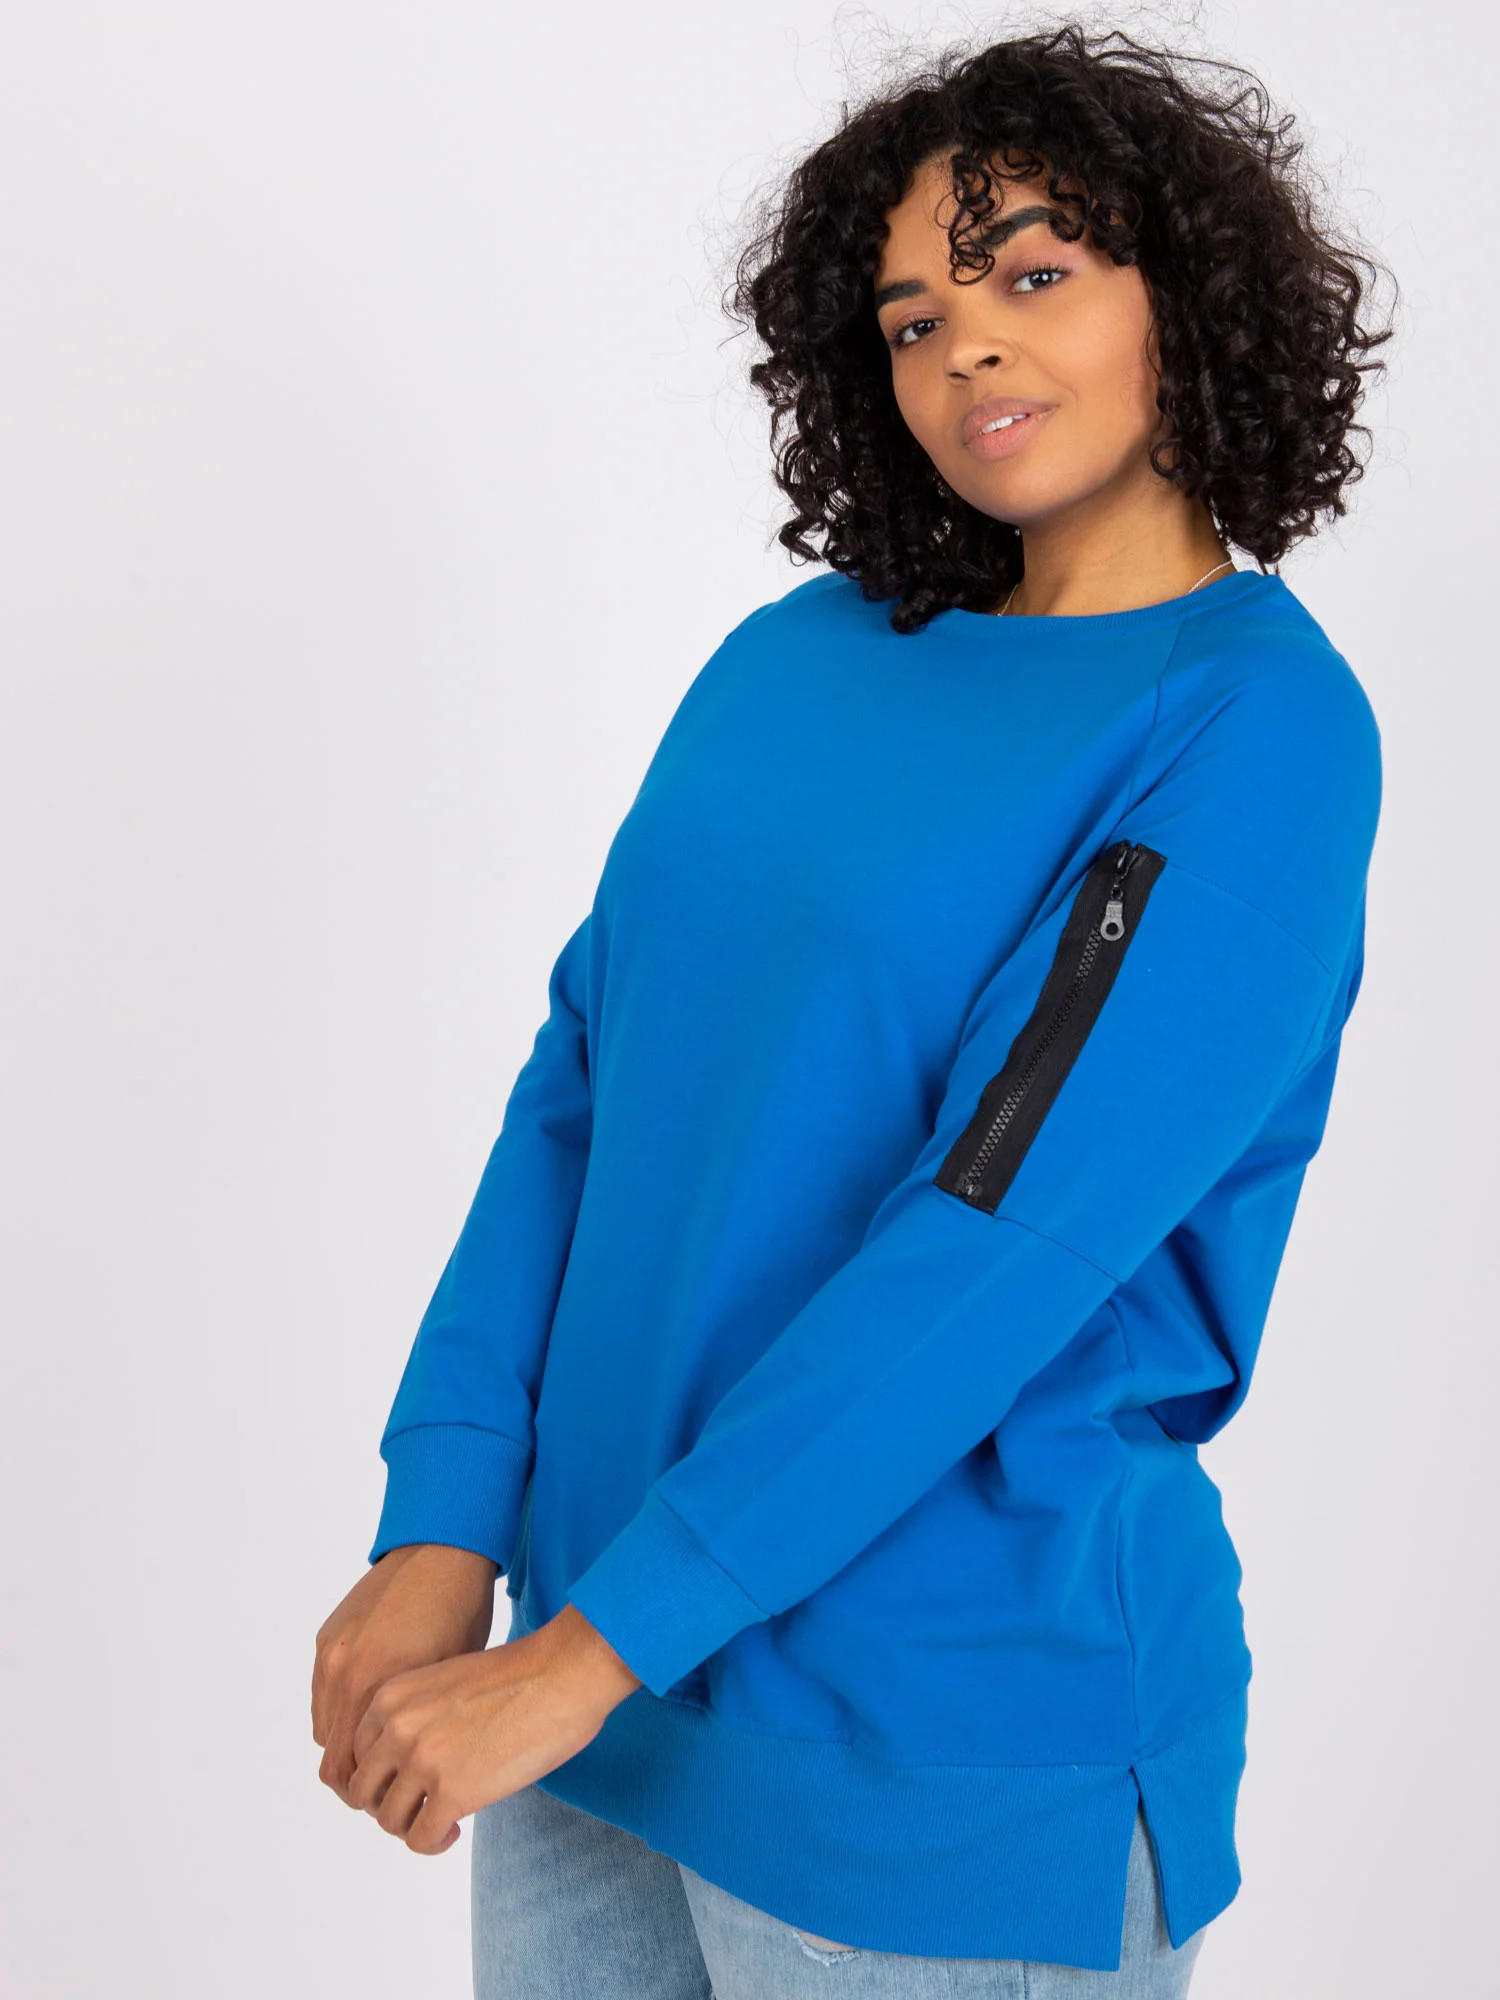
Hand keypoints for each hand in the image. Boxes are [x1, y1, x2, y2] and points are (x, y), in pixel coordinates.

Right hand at [312, 1543, 498, 1806]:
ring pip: (326, 1732)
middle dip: (359, 1783)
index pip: (353, 1777)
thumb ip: (420, 1731)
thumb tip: (418, 1777)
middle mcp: (344, 1674)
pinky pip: (323, 1696)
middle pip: (333, 1763)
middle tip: (393, 1788)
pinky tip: (375, 1712)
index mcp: (376, 1689)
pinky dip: (341, 1715)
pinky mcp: (327, 1638)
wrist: (442, 1551)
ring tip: (386, 1751)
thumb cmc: (462, 1614)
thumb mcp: (448, 1683)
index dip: (377, 1799)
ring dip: (349, 1748)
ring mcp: (331, 1655)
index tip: (402, 1803)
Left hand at [347, 1602, 642, 1853]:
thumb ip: (417, 1714)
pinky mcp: (452, 1793)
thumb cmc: (519, 1673)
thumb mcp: (446, 1682)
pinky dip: (434, 1842)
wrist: (561, 1674)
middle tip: (420, 1805)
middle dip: (389, 1803)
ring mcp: (422, 1761)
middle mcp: (397, 1728)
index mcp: (393, 1696)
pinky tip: (457, 1828)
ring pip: (387, 1820)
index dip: (381, 1775)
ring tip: (442, 1819)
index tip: (409, 1781)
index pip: (356, 1754)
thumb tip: (407, 1762)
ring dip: (411, 1826)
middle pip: (363, 1791)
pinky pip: (420, 1839)